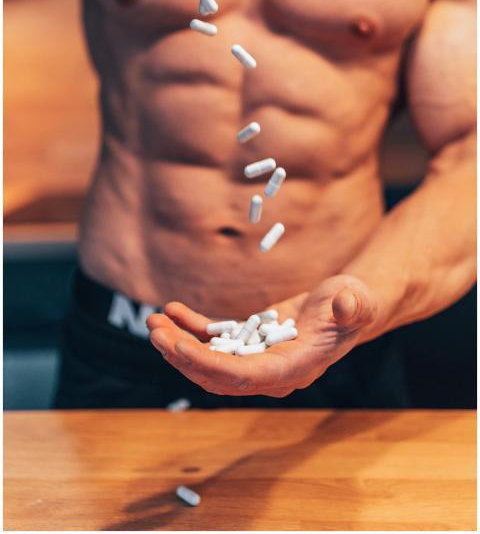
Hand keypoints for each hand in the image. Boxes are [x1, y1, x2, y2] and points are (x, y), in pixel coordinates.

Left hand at [147, 275, 377, 396]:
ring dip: (180, 343)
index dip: (211, 365)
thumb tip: (346, 305)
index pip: (246, 376)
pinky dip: (193, 327)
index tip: (180, 348)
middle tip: (155, 332)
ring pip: (210, 360)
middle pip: (219, 374)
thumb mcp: (358, 301)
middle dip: (183, 356)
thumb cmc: (355, 303)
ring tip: (154, 321)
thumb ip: (353, 308)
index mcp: (294, 368)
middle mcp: (271, 371)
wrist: (348, 303)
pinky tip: (174, 309)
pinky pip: (215, 340)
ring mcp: (257, 358)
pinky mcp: (249, 342)